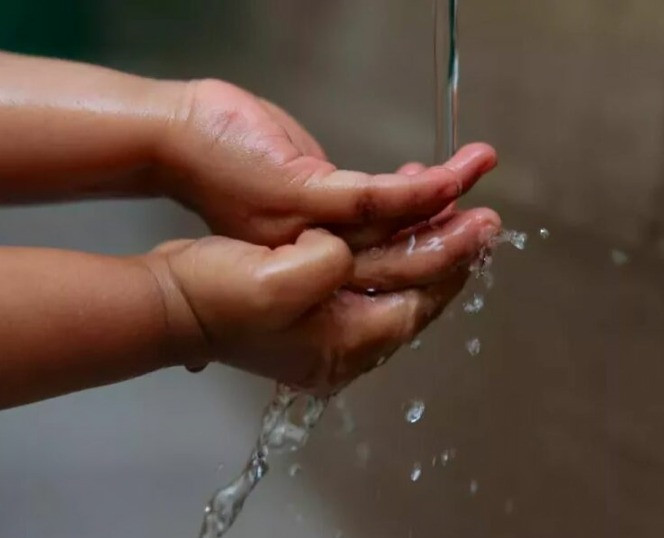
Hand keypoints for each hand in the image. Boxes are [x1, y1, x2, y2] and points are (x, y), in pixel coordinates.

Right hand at [143, 204, 498, 393]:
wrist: (168, 298)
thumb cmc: (216, 295)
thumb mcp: (272, 284)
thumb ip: (326, 267)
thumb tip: (349, 250)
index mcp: (342, 345)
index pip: (415, 308)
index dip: (451, 269)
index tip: (480, 233)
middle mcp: (344, 341)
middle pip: (411, 296)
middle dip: (449, 254)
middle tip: (486, 219)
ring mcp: (329, 322)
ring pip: (393, 280)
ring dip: (423, 240)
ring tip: (453, 203)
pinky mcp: (313, 299)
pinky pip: (369, 271)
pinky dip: (390, 240)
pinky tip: (402, 213)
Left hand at [154, 79, 497, 248]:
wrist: (175, 139)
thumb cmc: (229, 159)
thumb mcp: (290, 191)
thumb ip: (327, 207)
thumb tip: (361, 209)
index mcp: (310, 263)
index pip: (379, 271)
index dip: (422, 258)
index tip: (454, 237)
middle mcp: (310, 261)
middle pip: (394, 264)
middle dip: (448, 249)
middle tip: (488, 233)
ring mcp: (306, 232)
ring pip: (391, 233)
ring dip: (447, 215)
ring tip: (487, 202)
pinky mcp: (300, 197)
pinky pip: (372, 199)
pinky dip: (418, 190)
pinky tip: (453, 181)